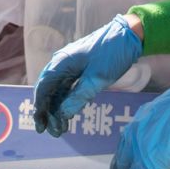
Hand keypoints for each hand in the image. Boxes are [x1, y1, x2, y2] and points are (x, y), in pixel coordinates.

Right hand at [33, 16, 145, 134]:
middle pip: (48, 91)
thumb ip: (78, 97)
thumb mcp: (97, 78)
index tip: (41, 126)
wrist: (129, 36)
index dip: (40, 108)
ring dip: (57, 110)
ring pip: (57, 91)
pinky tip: (68, 115)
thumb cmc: (113, 54)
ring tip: (61, 129)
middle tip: (53, 132)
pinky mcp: (79, 69)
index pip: (43, 88)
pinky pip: (67, 88)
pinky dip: (66, 102)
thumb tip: (63, 114)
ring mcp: (70, 66)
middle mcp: (61, 64)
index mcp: (61, 63)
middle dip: (48, 113)